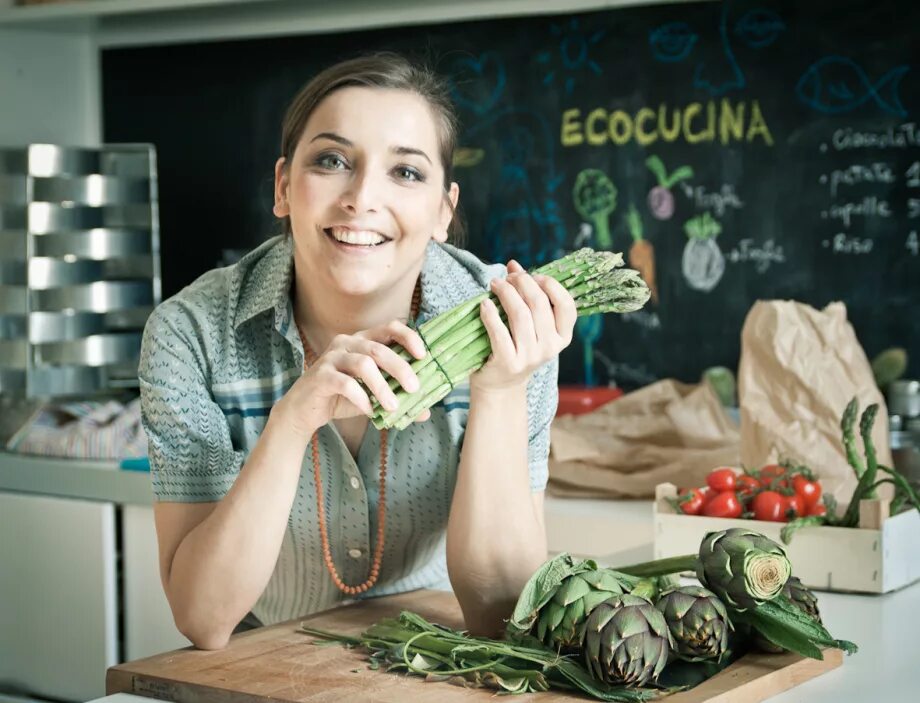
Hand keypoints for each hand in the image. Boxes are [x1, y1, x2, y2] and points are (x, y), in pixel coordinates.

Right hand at [273, 321, 429, 438]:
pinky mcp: (320, 375)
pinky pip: (345, 383)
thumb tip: (425, 411)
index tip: (423, 355)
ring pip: (363, 364)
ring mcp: (331, 357)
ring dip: (382, 386)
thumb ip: (398, 398)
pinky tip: (370, 411)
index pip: (389, 328)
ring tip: (393, 406)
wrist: (305, 411)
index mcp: (362, 340)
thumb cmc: (342, 398)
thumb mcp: (373, 396)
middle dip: (400, 367)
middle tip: (414, 388)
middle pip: (379, 348)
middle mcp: (347, 343)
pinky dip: (362, 398)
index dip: (408, 337)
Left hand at [472, 260, 576, 392]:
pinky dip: (490, 313)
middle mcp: (550, 347)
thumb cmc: (517, 346)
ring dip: (505, 293)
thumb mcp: (531, 324)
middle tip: (507, 277)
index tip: (532, 275)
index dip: (550, 285)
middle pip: (539, 304)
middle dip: (522, 283)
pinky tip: (484, 303)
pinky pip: (499, 331)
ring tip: (494, 284)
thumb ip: (526, 295)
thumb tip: (514, 265)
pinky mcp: (509, 362)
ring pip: (520, 314)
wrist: (501, 384)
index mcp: (563, 336)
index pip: (567, 305)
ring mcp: (531, 356)